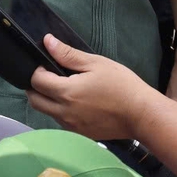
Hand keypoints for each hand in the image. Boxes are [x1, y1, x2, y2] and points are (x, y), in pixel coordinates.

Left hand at [26, 35, 161, 138]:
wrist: (141, 114)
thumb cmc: (121, 85)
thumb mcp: (95, 63)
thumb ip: (68, 54)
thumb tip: (47, 41)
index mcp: (66, 93)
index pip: (36, 82)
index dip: (37, 70)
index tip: (47, 64)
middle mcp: (64, 113)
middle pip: (35, 101)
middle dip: (35, 87)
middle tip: (48, 76)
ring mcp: (71, 126)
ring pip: (47, 113)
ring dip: (48, 100)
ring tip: (64, 88)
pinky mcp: (80, 134)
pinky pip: (61, 122)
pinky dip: (60, 111)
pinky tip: (76, 102)